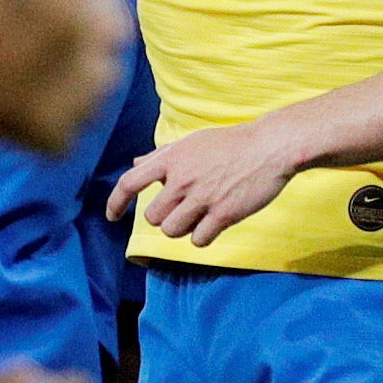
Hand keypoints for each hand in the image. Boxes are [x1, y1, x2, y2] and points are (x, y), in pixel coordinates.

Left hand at [106, 119, 303, 245]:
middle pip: (153, 217)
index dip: (115, 202)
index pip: (129, 183)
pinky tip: (214, 224)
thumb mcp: (193, 142)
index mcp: (172, 159)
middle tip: (184, 209)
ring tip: (200, 215)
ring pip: (172, 231)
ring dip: (183, 229)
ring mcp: (202, 197)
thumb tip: (136, 163)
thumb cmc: (232, 143)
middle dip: (164, 218)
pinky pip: (198, 241)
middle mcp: (182, 179)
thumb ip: (162, 156)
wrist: (270, 146)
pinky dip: (203, 237)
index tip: (112, 216)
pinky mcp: (223, 214)